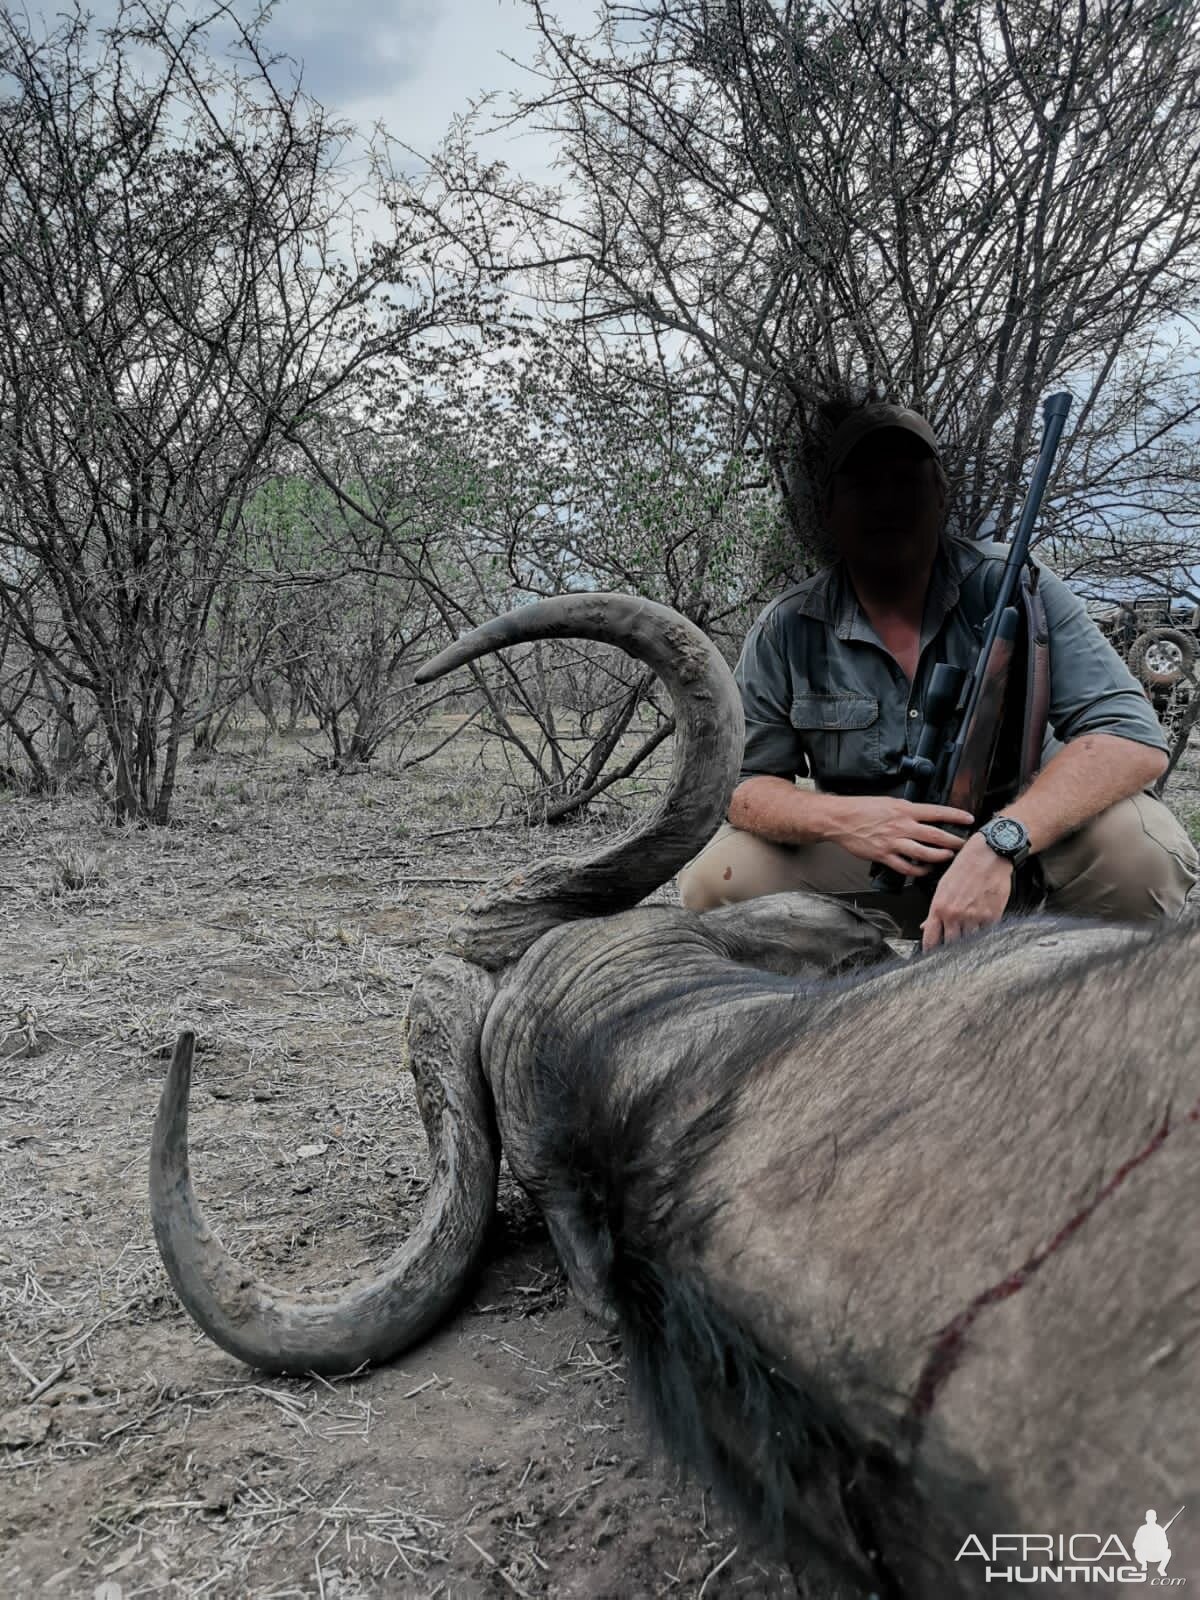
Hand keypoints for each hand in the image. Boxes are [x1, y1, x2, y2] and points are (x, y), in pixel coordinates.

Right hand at [825, 797, 974, 876]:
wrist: (841, 819)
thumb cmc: (862, 808)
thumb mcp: (889, 802)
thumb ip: (906, 810)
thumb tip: (922, 815)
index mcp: (904, 810)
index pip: (936, 812)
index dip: (955, 815)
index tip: (968, 819)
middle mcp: (902, 826)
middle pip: (935, 836)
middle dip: (954, 841)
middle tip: (964, 844)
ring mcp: (893, 842)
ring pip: (924, 853)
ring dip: (940, 857)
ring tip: (948, 857)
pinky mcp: (884, 855)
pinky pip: (906, 867)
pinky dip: (918, 870)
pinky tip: (925, 870)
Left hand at [921, 834, 1013, 949]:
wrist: (989, 855)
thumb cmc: (965, 867)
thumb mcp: (943, 886)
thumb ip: (935, 910)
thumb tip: (925, 926)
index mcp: (939, 907)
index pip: (931, 939)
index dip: (930, 950)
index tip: (931, 956)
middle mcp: (955, 915)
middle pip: (950, 944)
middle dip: (950, 948)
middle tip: (952, 949)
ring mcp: (974, 917)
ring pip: (969, 941)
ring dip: (968, 940)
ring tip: (968, 934)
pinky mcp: (992, 916)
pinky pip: (986, 933)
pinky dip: (983, 933)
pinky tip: (982, 926)